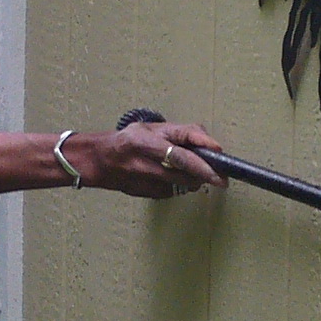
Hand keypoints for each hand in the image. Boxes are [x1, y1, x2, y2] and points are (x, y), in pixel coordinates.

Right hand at [70, 121, 226, 199]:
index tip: (218, 151)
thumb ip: (179, 132)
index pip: (177, 143)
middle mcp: (143, 159)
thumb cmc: (129, 140)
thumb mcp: (152, 128)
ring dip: (195, 181)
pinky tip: (176, 180)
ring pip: (179, 183)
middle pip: (181, 167)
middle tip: (222, 179)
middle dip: (205, 173)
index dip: (200, 146)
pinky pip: (171, 192)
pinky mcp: (145, 193)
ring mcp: (143, 179)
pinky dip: (179, 187)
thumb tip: (208, 143)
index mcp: (145, 138)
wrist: (99, 161)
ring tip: (201, 176)